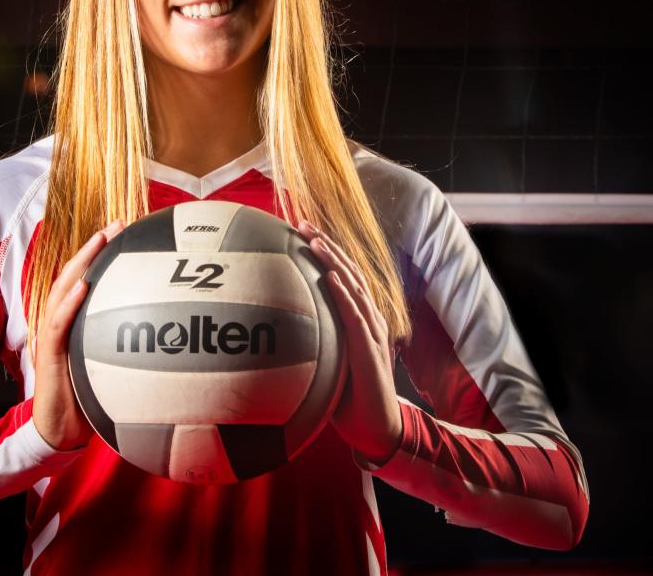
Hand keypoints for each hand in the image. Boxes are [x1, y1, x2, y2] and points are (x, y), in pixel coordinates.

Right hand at [32, 218, 126, 451]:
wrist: (59, 432)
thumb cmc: (88, 401)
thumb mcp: (112, 369)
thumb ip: (130, 349)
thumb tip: (172, 340)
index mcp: (74, 323)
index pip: (85, 279)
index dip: (102, 253)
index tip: (125, 230)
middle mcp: (61, 322)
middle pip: (74, 274)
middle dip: (94, 247)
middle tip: (117, 224)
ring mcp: (52, 336)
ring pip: (62, 290)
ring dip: (81, 263)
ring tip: (100, 240)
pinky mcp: (48, 354)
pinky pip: (57, 324)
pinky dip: (70, 303)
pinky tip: (84, 287)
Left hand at [296, 219, 402, 466]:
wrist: (377, 430)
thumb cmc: (350, 399)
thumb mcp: (326, 364)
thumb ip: (311, 344)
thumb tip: (275, 334)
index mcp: (359, 319)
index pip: (342, 276)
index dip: (324, 252)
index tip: (301, 231)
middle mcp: (368, 319)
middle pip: (347, 272)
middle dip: (325, 246)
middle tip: (303, 223)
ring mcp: (371, 333)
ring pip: (352, 287)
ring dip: (333, 261)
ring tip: (315, 240)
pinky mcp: (370, 350)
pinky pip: (356, 317)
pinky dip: (344, 294)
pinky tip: (332, 277)